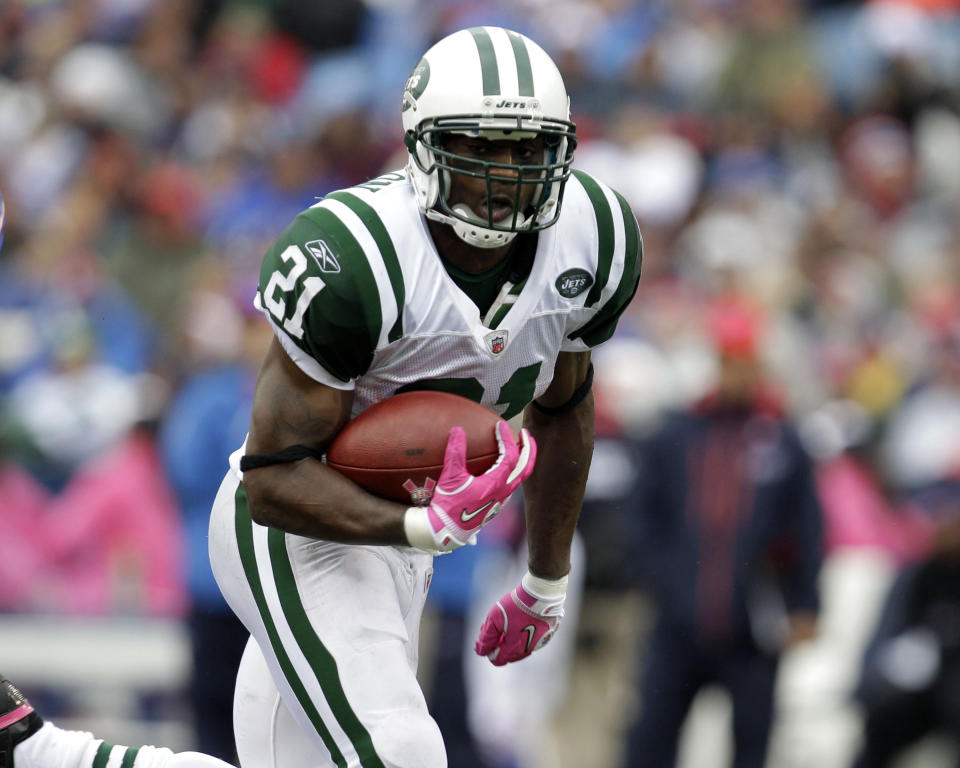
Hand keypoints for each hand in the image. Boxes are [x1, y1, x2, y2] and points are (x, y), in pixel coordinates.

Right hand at [404, 421, 535, 552]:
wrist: (446, 532)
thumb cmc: (448, 505)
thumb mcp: (450, 477)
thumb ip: (455, 452)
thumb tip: (457, 429)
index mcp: (495, 484)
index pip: (510, 456)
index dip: (507, 438)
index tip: (500, 425)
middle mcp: (503, 493)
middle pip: (526, 468)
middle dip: (529, 449)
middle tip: (525, 433)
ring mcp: (500, 501)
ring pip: (520, 478)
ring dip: (522, 461)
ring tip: (517, 448)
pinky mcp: (495, 507)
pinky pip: (510, 486)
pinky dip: (511, 472)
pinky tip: (500, 467)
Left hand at [475, 571, 566, 665]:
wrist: (541, 594)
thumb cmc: (516, 605)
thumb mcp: (494, 618)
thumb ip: (486, 637)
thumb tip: (481, 651)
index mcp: (513, 648)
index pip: (498, 660)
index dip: (490, 651)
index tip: (488, 639)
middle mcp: (526, 649)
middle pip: (509, 656)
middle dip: (500, 645)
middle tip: (497, 629)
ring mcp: (538, 643)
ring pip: (521, 649)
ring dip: (513, 641)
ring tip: (508, 626)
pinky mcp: (547, 635)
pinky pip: (533, 641)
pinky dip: (525, 636)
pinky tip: (522, 624)